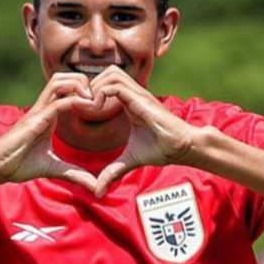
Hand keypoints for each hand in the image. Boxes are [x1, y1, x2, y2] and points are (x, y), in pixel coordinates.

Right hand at [0, 73, 98, 191]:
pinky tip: (89, 109)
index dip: (86, 89)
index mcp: (50, 114)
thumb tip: (95, 187)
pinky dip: (75, 101)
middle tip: (99, 98)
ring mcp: (38, 111)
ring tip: (94, 101)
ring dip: (79, 85)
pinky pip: (56, 103)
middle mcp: (44, 108)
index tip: (103, 102)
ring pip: (58, 82)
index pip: (68, 88)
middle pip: (64, 77)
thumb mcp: (55, 168)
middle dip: (84, 80)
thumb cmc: (20, 164)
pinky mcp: (34, 120)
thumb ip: (76, 174)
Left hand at [89, 66, 199, 196]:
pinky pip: (116, 86)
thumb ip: (112, 171)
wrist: (182, 147)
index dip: (92, 91)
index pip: (108, 82)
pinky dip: (102, 93)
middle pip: (108, 71)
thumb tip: (98, 191)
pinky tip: (97, 110)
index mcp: (130, 102)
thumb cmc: (161, 149)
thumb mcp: (130, 160)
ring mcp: (139, 94)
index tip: (81, 109)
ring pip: (111, 73)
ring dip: (96, 86)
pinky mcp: (141, 100)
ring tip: (89, 106)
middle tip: (83, 105)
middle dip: (91, 84)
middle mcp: (134, 94)